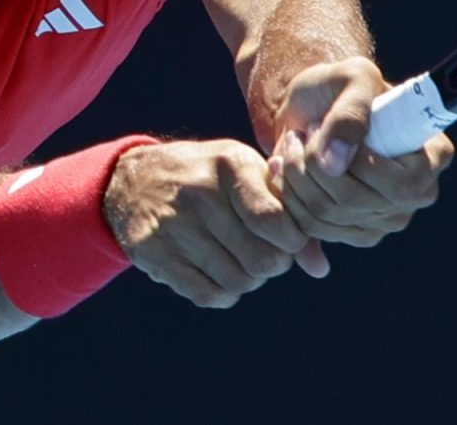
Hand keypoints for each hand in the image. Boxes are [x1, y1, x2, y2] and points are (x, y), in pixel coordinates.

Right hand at [103, 139, 326, 307]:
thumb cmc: (211, 178)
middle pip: (261, 259)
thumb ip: (289, 214)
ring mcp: (172, 224)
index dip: (292, 241)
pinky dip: (223, 292)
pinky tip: (220, 272)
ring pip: (238, 282)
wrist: (136, 179)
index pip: (274, 221)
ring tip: (242, 259)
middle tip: (267, 252)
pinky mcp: (153, 252)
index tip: (288, 239)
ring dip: (249, 279)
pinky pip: (207, 294)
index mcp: (230, 163)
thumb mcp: (248, 176)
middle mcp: (199, 191)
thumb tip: (320, 269)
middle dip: (274, 264)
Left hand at [270, 57, 453, 247]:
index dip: (361, 165)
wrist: (311, 107)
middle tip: (302, 132)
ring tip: (292, 144)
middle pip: (356, 202)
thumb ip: (350, 113)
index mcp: (434, 154)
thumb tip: (336, 165)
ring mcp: (386, 218)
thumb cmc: (340, 86)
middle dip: (313, 164)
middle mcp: (417, 193)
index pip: (403, 184)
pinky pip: (312, 227)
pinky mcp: (354, 232)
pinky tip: (284, 167)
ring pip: (327, 216)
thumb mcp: (350, 78)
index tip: (327, 127)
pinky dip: (288, 195)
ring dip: (296, 176)